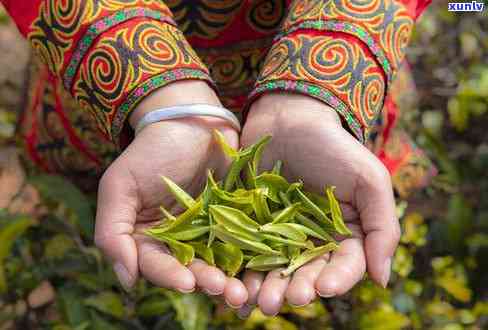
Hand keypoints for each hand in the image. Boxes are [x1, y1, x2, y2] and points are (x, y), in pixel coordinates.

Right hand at [94, 81, 247, 307]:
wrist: (190, 120)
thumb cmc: (151, 150)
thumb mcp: (120, 186)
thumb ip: (113, 233)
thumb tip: (126, 280)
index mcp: (148, 237)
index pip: (156, 265)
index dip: (170, 276)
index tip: (186, 283)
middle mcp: (179, 240)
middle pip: (191, 269)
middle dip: (206, 281)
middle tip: (223, 289)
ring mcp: (210, 231)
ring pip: (220, 262)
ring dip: (231, 278)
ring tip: (242, 290)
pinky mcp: (236, 219)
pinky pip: (244, 242)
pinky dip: (251, 258)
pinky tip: (260, 269)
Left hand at [238, 93, 399, 315]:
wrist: (288, 118)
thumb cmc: (333, 146)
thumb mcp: (369, 180)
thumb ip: (382, 227)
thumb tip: (383, 280)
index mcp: (343, 234)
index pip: (343, 266)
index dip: (336, 281)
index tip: (325, 288)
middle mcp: (311, 241)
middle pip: (306, 275)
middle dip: (297, 290)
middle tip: (287, 299)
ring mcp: (278, 236)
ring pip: (274, 272)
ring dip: (267, 290)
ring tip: (260, 301)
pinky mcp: (249, 226)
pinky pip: (245, 255)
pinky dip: (241, 275)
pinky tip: (236, 289)